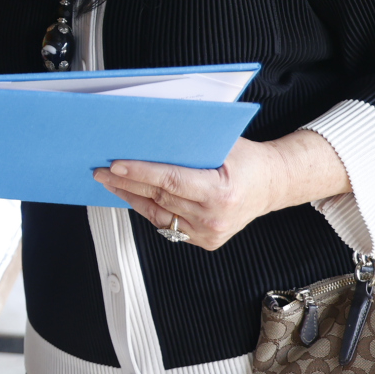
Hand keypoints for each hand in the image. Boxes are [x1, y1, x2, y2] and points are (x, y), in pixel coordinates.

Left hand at [93, 130, 347, 250]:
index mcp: (221, 193)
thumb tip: (150, 132)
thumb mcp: (224, 143)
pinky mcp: (206, 241)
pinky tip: (133, 197)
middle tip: (102, 170)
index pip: (170, 181)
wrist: (272, 185)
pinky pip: (168, 225)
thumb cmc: (248, 160)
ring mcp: (210, 233)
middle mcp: (215, 218)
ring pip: (159, 214)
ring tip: (111, 182)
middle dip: (127, 183)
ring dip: (131, 197)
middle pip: (159, 197)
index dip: (140, 173)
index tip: (115, 165)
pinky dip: (149, 210)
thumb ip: (190, 142)